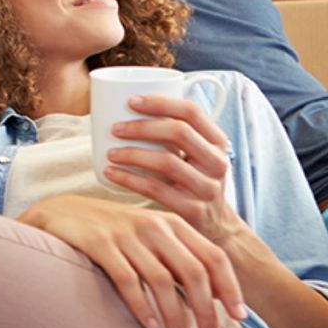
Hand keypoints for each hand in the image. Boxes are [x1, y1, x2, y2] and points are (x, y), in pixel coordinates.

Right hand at [18, 195, 246, 327]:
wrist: (62, 212)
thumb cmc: (111, 231)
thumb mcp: (148, 235)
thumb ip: (176, 257)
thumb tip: (208, 298)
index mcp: (172, 223)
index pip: (213, 256)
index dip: (230, 287)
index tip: (239, 317)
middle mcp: (154, 226)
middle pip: (193, 272)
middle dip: (206, 310)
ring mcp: (127, 234)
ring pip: (162, 281)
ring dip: (175, 316)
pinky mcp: (100, 244)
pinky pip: (127, 280)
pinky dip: (141, 306)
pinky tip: (149, 325)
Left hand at [104, 95, 250, 245]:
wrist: (216, 226)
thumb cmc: (195, 182)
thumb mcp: (199, 155)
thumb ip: (180, 134)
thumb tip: (133, 106)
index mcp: (218, 142)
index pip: (191, 112)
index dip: (161, 103)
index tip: (131, 101)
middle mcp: (217, 162)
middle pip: (179, 133)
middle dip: (142, 127)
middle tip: (115, 128)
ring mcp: (207, 187)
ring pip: (166, 161)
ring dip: (133, 154)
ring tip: (110, 152)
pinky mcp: (192, 209)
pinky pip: (155, 189)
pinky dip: (129, 178)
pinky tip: (110, 173)